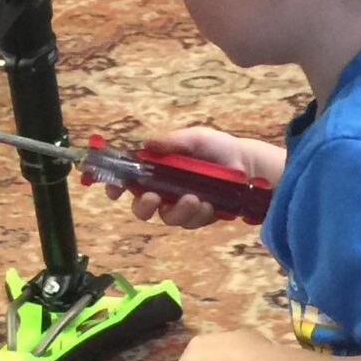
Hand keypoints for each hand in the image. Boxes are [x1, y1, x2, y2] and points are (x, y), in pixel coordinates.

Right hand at [118, 124, 286, 228]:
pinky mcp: (197, 217)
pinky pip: (190, 222)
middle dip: (143, 206)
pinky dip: (198, 214)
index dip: (116, 187)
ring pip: (167, 218)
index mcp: (156, 169)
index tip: (113, 191)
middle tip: (153, 198)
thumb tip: (147, 143)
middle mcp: (163, 190)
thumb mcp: (195, 138)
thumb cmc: (217, 148)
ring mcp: (179, 206)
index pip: (128, 181)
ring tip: (194, 198)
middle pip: (141, 208)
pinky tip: (210, 204)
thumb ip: (172, 142)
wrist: (247, 164)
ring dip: (177, 210)